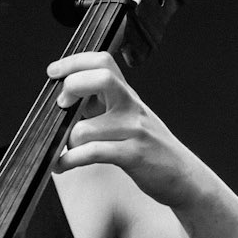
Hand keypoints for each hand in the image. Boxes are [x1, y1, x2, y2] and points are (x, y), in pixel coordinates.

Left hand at [49, 52, 206, 208]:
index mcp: (127, 95)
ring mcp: (134, 130)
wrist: (182, 175)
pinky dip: (70, 160)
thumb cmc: (150, 148)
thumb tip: (67, 99)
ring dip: (67, 141)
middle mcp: (132, 106)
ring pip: (86, 127)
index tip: (54, 71)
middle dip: (71, 87)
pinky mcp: (133, 155)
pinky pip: (92, 153)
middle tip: (62, 106)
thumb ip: (102, 106)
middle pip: (101, 77)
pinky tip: (63, 165)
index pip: (102, 61)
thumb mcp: (128, 119)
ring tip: (65, 152)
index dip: (74, 62)